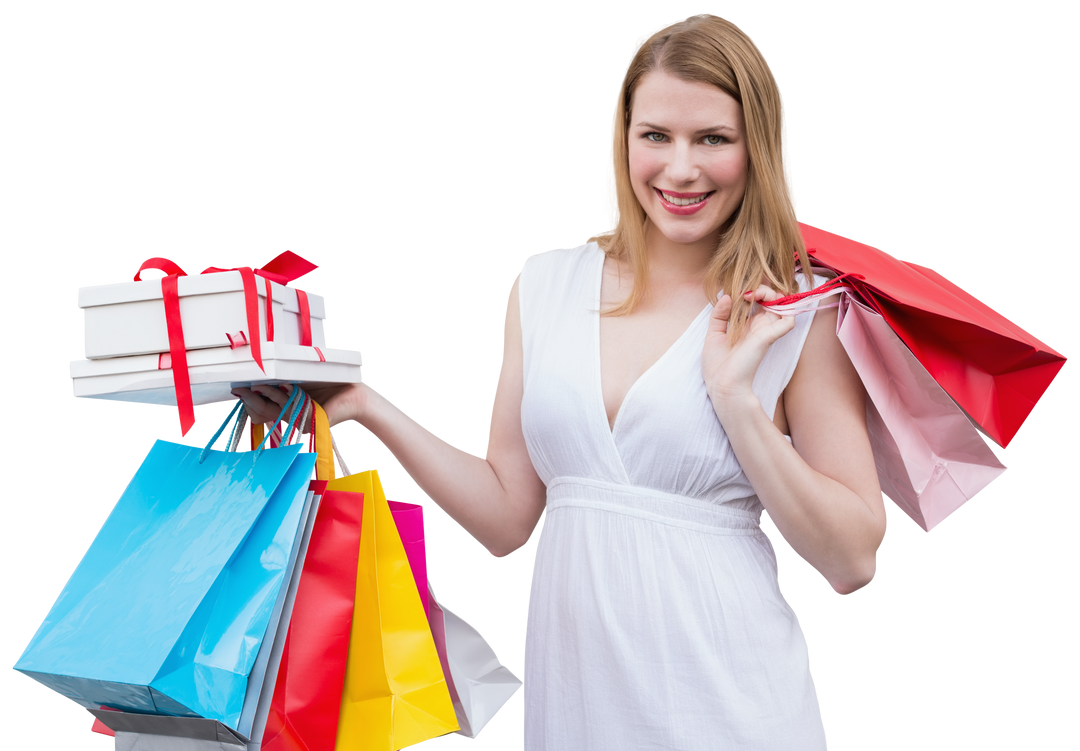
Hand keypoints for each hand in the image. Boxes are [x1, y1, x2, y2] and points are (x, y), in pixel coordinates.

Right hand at [231, 382, 368, 429]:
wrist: (358, 396)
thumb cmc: (334, 383)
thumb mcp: (305, 378)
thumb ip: (287, 376)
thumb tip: (266, 366)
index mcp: (289, 404)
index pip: (264, 406)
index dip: (250, 399)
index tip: (238, 388)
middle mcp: (292, 413)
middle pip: (264, 410)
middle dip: (250, 399)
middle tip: (238, 390)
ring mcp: (299, 418)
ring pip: (274, 408)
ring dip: (263, 396)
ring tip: (252, 387)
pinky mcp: (309, 420)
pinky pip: (291, 407)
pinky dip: (282, 396)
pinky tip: (275, 386)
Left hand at [702, 284, 795, 411]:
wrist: (723, 385)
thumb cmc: (718, 365)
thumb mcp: (713, 335)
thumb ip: (719, 315)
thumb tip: (726, 296)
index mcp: (746, 326)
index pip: (755, 301)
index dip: (748, 292)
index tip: (733, 295)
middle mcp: (758, 326)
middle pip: (770, 299)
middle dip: (761, 289)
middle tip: (745, 294)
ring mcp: (765, 331)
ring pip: (781, 304)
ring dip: (771, 293)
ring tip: (755, 295)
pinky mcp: (768, 337)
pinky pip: (788, 321)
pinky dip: (786, 310)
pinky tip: (765, 303)